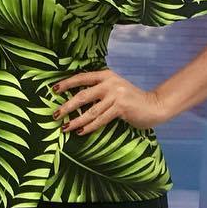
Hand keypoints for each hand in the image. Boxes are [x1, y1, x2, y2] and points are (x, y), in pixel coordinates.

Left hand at [51, 69, 169, 133]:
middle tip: (55, 115)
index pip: (82, 77)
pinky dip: (89, 127)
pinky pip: (100, 119)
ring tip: (65, 128)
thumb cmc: (130, 99)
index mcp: (106, 75)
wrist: (153, 105)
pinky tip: (80, 132)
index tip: (53, 90)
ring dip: (75, 121)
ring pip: (90, 111)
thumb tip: (75, 99)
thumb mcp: (114, 89)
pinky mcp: (121, 108)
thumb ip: (99, 90)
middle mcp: (109, 83)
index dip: (66, 83)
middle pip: (82, 95)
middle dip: (67, 106)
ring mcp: (116, 95)